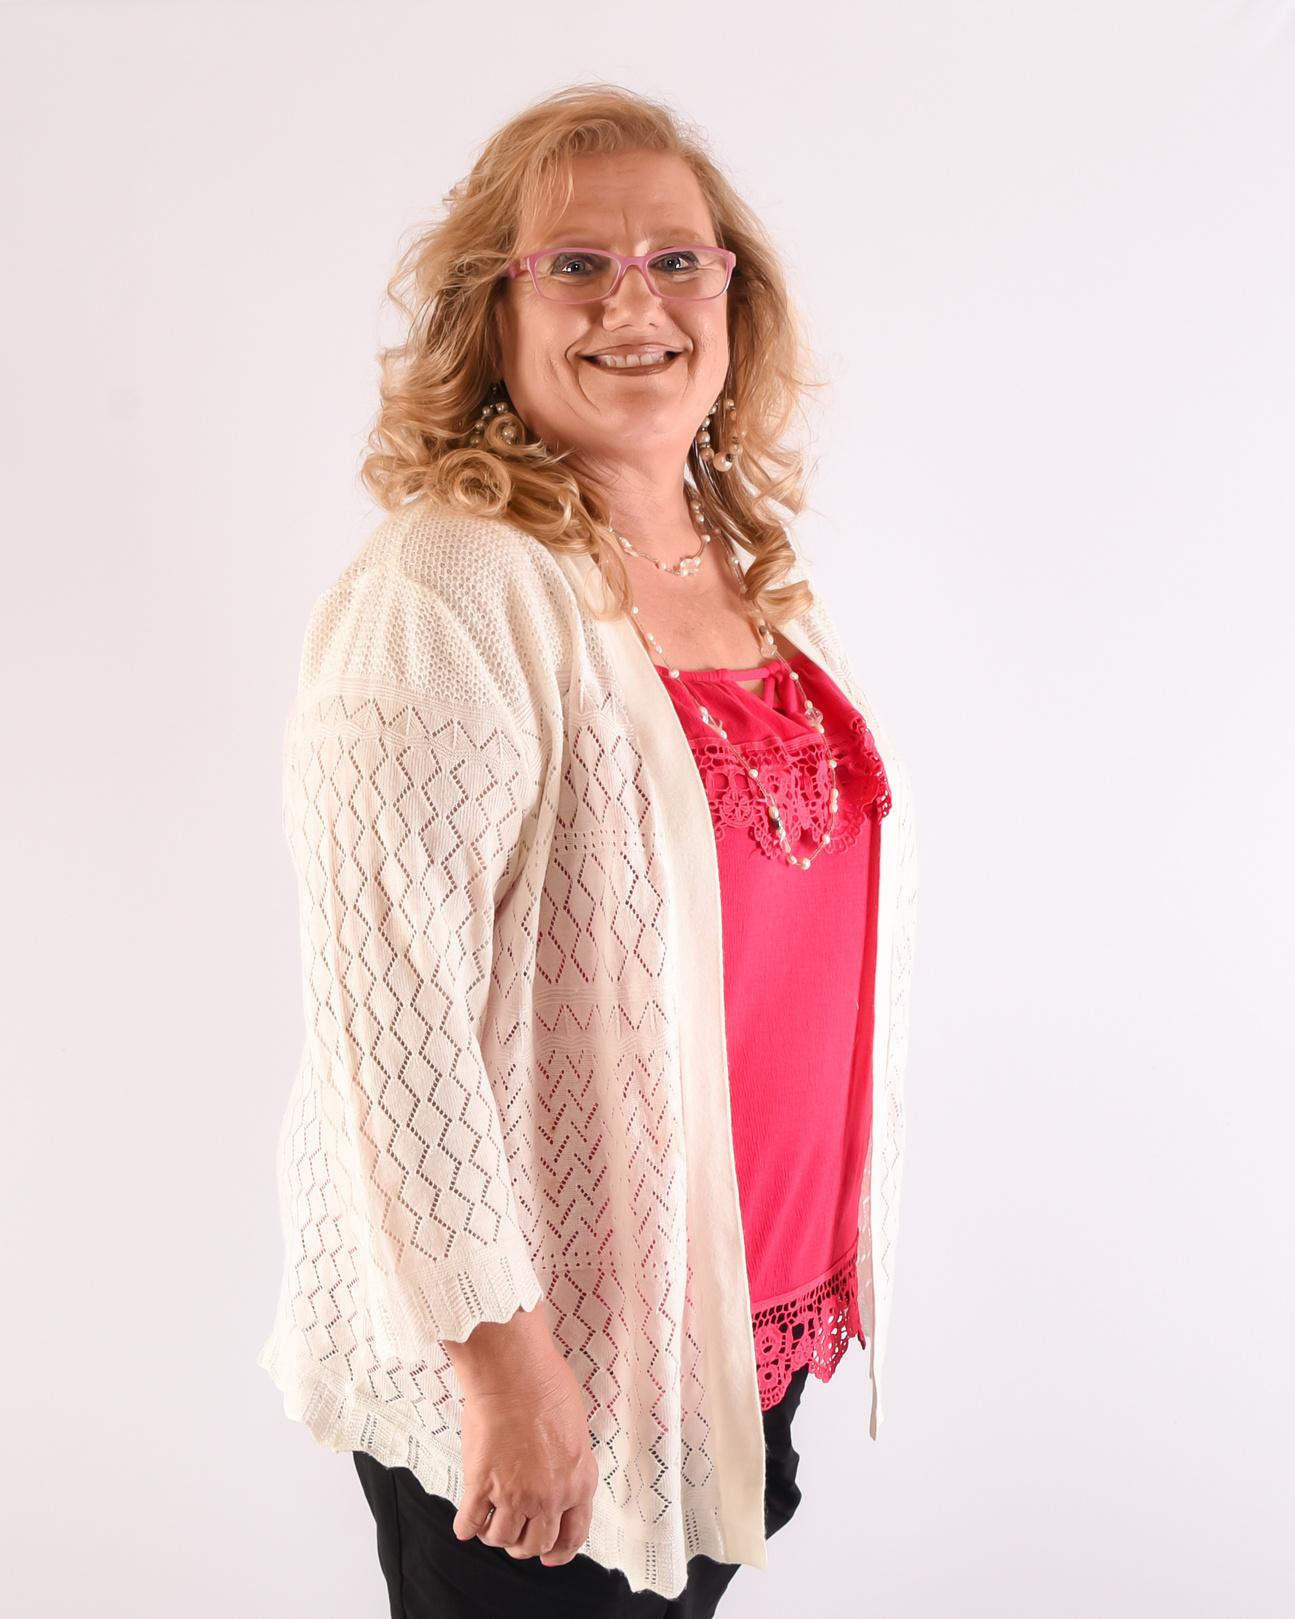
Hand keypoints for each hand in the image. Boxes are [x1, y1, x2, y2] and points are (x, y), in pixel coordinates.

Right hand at [452, 1350, 599, 1565]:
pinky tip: (465, 1521)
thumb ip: (569, 1465)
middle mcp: (549, 1496)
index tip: (550, 1557)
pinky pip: (470, 1524)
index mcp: (578, 1482)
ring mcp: (515, 1495)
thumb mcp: (575, 1432)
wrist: (514, 1372)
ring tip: (488, 1521)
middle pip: (535, 1544)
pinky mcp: (482, 1486)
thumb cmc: (546, 1386)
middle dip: (523, 1543)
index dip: (559, 1552)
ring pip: (502, 1539)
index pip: (573, 1534)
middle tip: (513, 1533)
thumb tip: (557, 1478)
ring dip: (493, 1534)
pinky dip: (465, 1527)